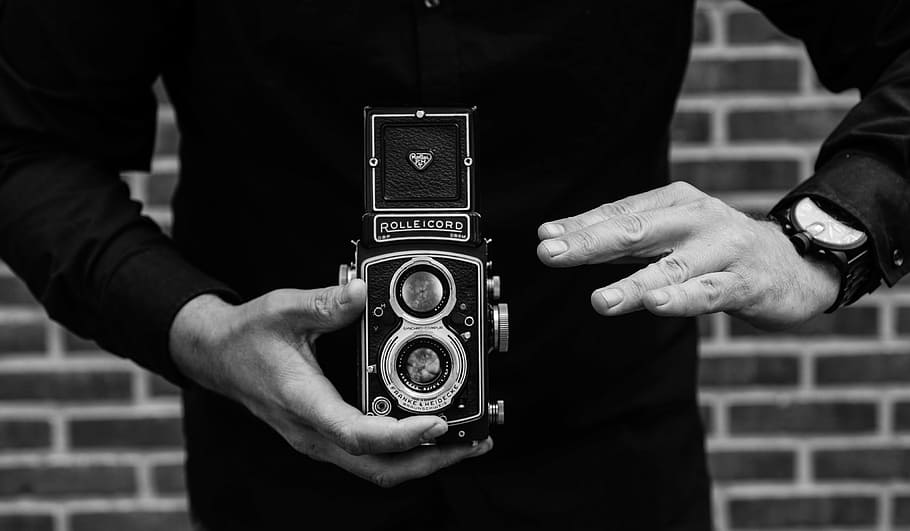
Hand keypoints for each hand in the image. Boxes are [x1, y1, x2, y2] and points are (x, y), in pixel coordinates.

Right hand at [169, 280, 490, 486]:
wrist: (215, 355)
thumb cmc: (246, 337)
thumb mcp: (282, 309)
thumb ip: (324, 302)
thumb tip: (361, 291)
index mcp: (305, 402)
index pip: (357, 435)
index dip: (401, 435)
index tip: (437, 423)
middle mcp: (313, 432)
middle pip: (379, 468)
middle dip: (431, 461)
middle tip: (472, 443)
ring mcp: (318, 439)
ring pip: (376, 469)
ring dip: (422, 461)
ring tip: (463, 442)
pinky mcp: (324, 435)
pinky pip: (368, 457)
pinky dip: (403, 452)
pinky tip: (427, 434)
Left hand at [536, 182, 839, 329]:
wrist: (796, 264)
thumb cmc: (718, 249)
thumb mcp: (669, 236)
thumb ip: (620, 239)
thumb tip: (556, 236)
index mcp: (674, 203)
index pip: (620, 213)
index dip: (581, 226)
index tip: (545, 237)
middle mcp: (697, 218)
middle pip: (637, 230)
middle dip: (590, 243)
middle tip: (551, 253)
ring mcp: (723, 248)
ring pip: (672, 267)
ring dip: (632, 285)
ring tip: (599, 301)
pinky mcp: (746, 281)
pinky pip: (709, 291)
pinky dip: (682, 298)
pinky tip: (656, 304)